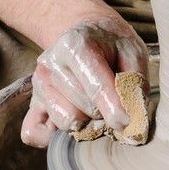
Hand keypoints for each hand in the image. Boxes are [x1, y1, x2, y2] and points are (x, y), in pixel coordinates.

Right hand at [20, 15, 147, 147]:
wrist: (85, 32)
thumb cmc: (112, 45)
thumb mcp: (133, 52)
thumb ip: (135, 83)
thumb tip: (133, 119)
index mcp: (75, 46)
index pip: (96, 88)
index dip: (116, 110)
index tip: (128, 123)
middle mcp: (51, 63)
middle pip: (83, 109)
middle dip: (104, 114)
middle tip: (114, 104)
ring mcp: (39, 83)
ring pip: (66, 121)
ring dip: (86, 122)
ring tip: (97, 107)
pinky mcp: (33, 100)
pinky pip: (34, 132)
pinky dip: (53, 137)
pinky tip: (75, 123)